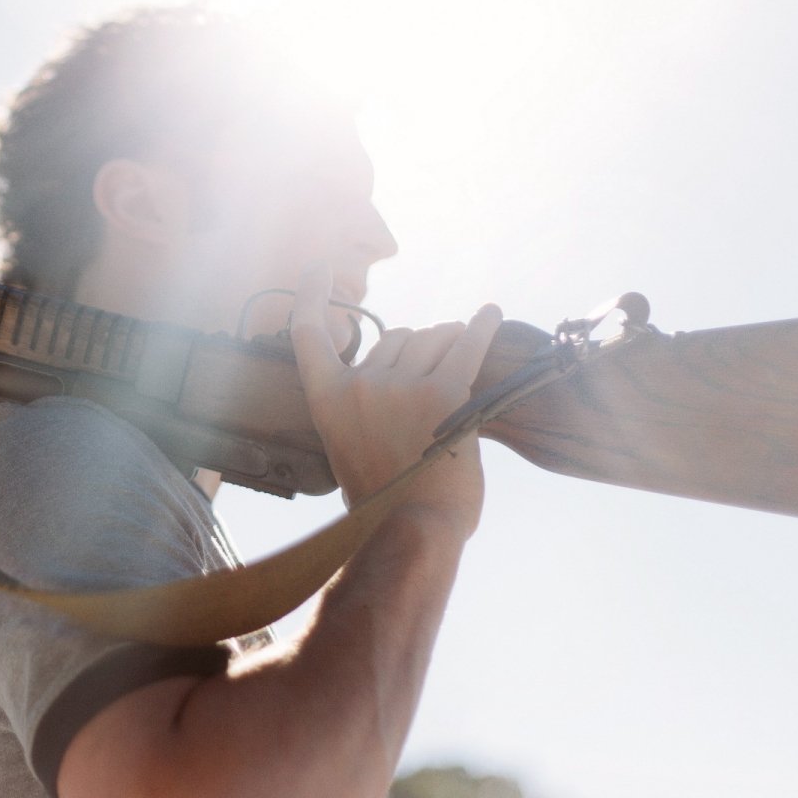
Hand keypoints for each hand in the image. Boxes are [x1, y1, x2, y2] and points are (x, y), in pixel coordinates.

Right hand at [290, 263, 501, 541]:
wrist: (410, 530)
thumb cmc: (385, 498)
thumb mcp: (350, 446)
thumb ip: (361, 406)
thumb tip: (398, 369)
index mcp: (328, 399)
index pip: (309, 334)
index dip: (313, 296)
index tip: (318, 267)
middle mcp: (360, 384)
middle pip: (396, 338)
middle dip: (417, 352)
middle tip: (432, 388)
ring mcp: (401, 386)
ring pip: (433, 340)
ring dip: (450, 348)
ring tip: (458, 378)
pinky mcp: (445, 393)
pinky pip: (466, 347)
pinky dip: (480, 327)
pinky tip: (489, 314)